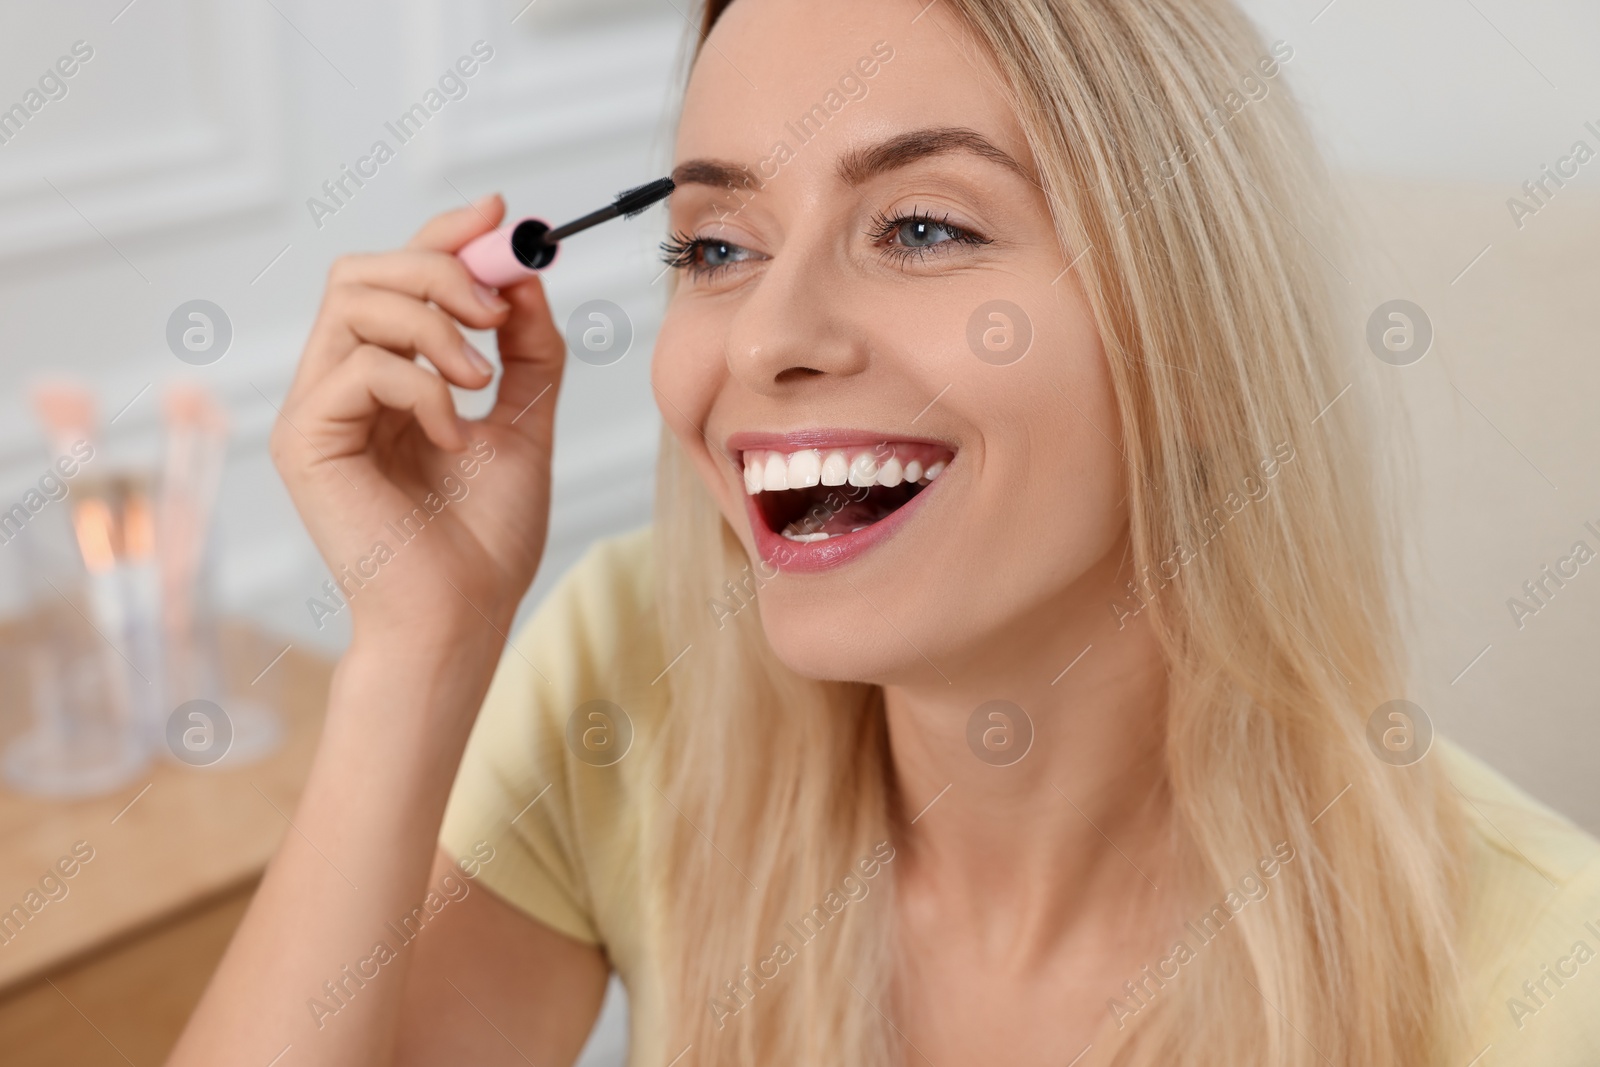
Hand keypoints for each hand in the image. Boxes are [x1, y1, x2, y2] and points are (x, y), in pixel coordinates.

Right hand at [271, 194, 563, 652]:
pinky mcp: (304, 440)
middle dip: (440, 271)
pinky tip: (453, 435)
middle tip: (497, 316)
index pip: (396, 278)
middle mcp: (339, 385)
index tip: (500, 216)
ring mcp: (315, 411)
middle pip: (362, 272)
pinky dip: (422, 387)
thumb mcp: (525, 422)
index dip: (442, 235)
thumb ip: (527, 350)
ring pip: (354, 302)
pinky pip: (358, 365)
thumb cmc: (486, 537)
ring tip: (480, 383)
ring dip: (435, 325)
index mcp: (386, 379)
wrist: (463, 617)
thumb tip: (527, 274)